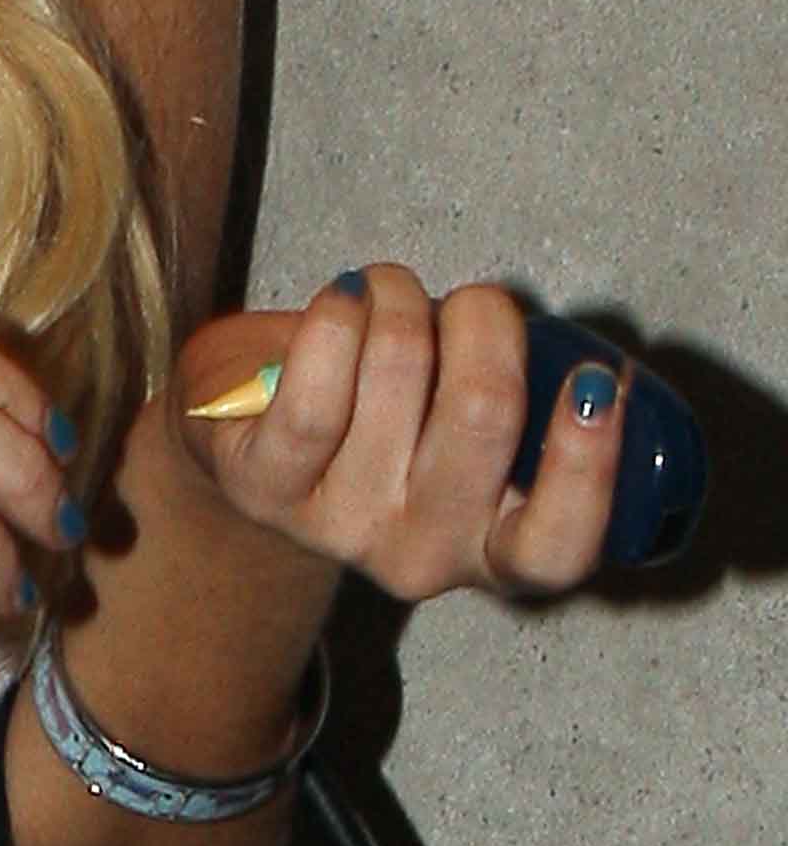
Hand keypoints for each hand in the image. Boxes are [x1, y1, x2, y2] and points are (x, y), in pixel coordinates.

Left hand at [173, 267, 624, 602]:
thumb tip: (563, 354)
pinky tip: (345, 297)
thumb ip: (518, 404)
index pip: (556, 547)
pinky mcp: (264, 491)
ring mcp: (339, 530)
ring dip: (402, 301)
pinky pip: (312, 394)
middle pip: (481, 417)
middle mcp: (421, 556)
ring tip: (391, 289)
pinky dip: (337, 320)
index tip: (596, 377)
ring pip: (397, 375)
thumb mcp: (466, 427)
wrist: (248, 426)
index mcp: (494, 551)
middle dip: (485, 323)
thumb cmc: (382, 414)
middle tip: (474, 301)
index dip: (586, 463)